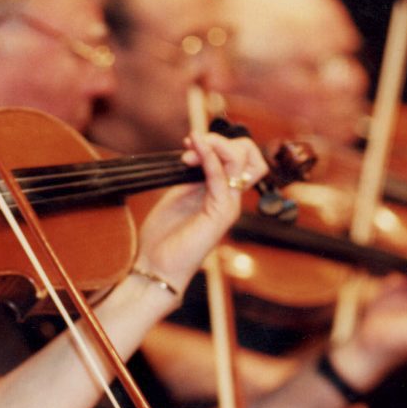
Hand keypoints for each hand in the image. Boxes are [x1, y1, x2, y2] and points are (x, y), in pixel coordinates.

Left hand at [135, 133, 266, 294]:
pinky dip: (209, 156)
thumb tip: (197, 152)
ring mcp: (228, 206)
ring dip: (215, 144)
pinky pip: (221, 176)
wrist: (157, 267)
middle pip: (249, 155)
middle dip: (221, 140)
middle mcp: (230, 198)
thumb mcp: (178, 195)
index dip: (219, 143)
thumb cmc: (164, 237)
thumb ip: (192, 175)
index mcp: (221, 193)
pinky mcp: (220, 214)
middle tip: (190, 145)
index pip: (241, 157)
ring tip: (191, 144)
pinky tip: (196, 147)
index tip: (188, 146)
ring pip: (241, 160)